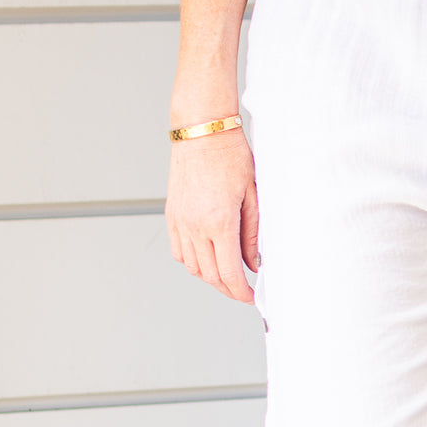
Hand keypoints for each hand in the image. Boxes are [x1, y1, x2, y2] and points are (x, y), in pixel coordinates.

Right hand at [164, 126, 259, 303]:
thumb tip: (254, 262)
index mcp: (219, 221)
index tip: (250, 297)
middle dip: (227, 288)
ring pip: (192, 267)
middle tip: (242, 289)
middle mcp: (195, 225)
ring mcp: (180, 221)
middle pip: (210, 275)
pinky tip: (206, 257)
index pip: (228, 273)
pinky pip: (179, 251)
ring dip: (210, 277)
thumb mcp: (253, 195)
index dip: (240, 291)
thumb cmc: (230, 155)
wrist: (202, 130)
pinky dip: (192, 262)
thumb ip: (252, 234)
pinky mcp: (172, 215)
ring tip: (227, 274)